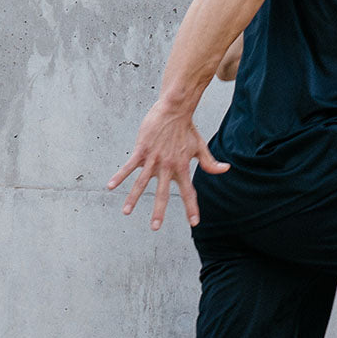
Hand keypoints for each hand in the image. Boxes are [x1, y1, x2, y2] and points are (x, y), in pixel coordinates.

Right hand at [106, 99, 229, 229]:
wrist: (175, 110)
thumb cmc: (187, 129)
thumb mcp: (200, 146)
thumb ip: (210, 162)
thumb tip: (226, 169)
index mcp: (182, 167)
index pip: (189, 192)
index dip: (192, 208)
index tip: (194, 223)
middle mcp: (168, 166)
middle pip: (163, 193)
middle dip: (159, 211)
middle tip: (155, 227)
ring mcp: (154, 159)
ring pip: (142, 183)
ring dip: (133, 198)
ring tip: (126, 212)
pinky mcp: (142, 150)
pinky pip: (129, 166)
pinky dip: (120, 176)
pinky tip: (110, 186)